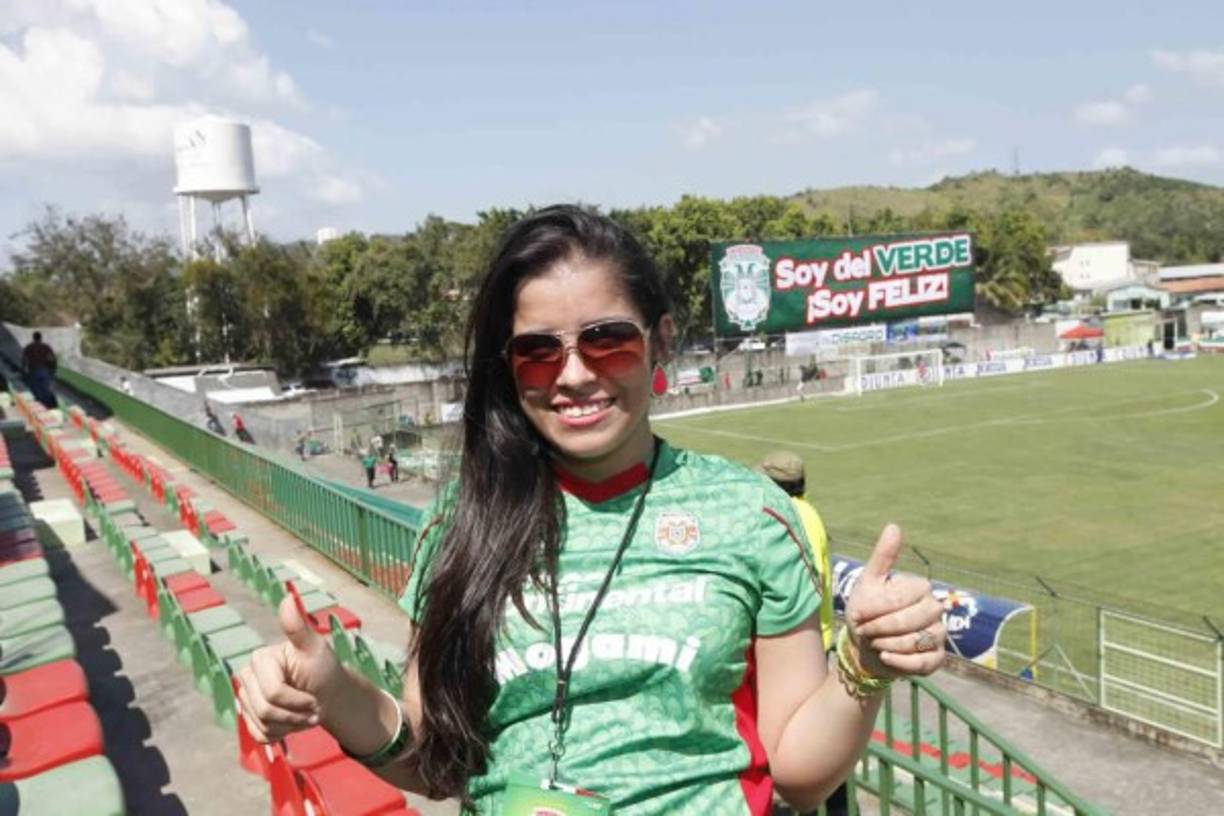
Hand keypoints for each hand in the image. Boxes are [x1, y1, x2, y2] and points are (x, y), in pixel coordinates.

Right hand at [236, 595, 342, 742]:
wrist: (328, 695)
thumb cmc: (323, 670)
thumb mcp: (315, 648)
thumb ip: (298, 627)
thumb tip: (288, 597)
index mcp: (259, 659)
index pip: (273, 694)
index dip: (298, 702)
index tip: (315, 697)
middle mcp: (246, 677)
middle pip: (265, 711)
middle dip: (295, 716)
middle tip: (314, 710)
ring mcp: (246, 698)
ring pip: (262, 725)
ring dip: (290, 726)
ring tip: (305, 715)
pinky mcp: (249, 717)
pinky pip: (258, 736)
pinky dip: (280, 735)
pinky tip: (291, 723)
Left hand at [845, 524, 944, 677]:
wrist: (865, 647)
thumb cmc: (867, 612)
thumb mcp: (868, 584)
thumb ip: (883, 557)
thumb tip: (894, 526)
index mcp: (920, 587)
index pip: (902, 598)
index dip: (876, 609)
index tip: (857, 614)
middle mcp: (935, 609)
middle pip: (912, 619)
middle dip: (882, 627)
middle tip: (864, 630)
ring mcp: (939, 634)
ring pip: (918, 641)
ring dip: (889, 644)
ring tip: (874, 642)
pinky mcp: (937, 658)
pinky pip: (925, 662)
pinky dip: (901, 662)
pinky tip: (885, 656)